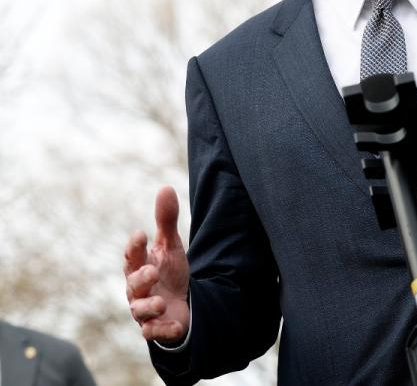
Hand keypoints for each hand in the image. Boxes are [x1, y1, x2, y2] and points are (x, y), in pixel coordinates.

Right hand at [124, 186, 190, 342]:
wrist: (179, 304)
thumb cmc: (168, 272)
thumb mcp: (170, 246)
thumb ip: (166, 221)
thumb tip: (166, 187)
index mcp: (139, 267)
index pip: (132, 256)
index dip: (134, 247)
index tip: (140, 234)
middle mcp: (138, 290)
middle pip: (133, 284)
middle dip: (141, 278)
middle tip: (153, 271)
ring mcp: (145, 310)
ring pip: (139, 311)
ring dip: (150, 307)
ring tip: (162, 302)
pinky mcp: (156, 328)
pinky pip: (154, 333)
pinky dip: (164, 330)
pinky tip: (176, 325)